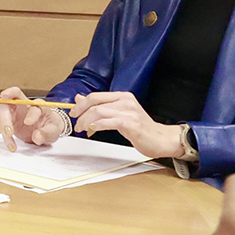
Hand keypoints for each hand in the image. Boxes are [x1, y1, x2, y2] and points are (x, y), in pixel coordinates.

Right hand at [0, 87, 68, 146]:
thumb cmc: (51, 126)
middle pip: (10, 102)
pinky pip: (4, 126)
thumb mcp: (54, 130)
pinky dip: (6, 137)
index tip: (28, 122)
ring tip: (11, 143)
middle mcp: (24, 105)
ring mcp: (15, 112)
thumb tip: (37, 137)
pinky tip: (12, 145)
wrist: (46, 131)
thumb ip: (46, 133)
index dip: (29, 113)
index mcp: (37, 105)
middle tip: (8, 131)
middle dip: (6, 116)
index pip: (31, 104)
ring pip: (3, 113)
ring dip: (4, 128)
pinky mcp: (10, 120)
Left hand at [70, 90, 185, 158]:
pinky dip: (96, 126)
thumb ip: (102, 106)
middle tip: (75, 123)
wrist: (161, 139)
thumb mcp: (119, 114)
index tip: (73, 112)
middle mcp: (125, 101)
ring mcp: (128, 112)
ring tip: (82, 129)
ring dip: (85, 121)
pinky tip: (92, 130)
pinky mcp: (130, 124)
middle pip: (94, 102)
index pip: (95, 96)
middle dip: (80, 112)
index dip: (81, 104)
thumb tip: (80, 98)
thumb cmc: (141, 128)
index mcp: (122, 96)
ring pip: (98, 112)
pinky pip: (107, 122)